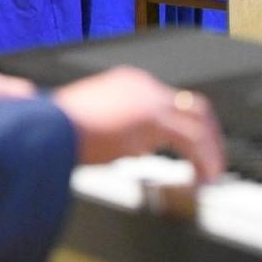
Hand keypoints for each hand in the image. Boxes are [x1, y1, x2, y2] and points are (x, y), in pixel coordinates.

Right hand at [50, 66, 224, 182]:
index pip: (170, 101)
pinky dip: (202, 160)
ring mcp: (149, 98)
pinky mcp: (152, 118)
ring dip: (209, 151)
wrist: (49, 127)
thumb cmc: (60, 131)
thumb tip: (139, 149)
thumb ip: (122, 131)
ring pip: (198, 122)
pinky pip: (192, 141)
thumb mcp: (97, 125)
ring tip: (211, 175)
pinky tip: (201, 178)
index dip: (186, 127)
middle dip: (209, 134)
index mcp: (128, 82)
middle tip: (213, 162)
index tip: (192, 151)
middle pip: (193, 105)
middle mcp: (143, 85)